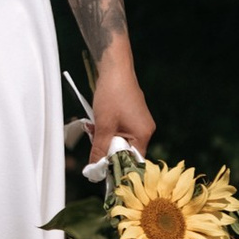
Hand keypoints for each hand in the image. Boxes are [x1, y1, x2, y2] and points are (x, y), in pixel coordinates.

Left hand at [86, 56, 156, 171]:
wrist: (115, 68)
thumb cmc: (112, 95)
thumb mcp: (103, 126)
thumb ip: (100, 150)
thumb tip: (95, 170)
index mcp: (143, 135)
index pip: (132, 161)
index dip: (116, 167)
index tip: (100, 169)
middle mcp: (145, 130)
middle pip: (125, 151)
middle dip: (106, 148)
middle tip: (94, 138)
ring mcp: (138, 122)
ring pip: (119, 140)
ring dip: (104, 137)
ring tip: (94, 125)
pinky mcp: (131, 115)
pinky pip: (119, 130)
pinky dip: (106, 129)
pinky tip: (97, 120)